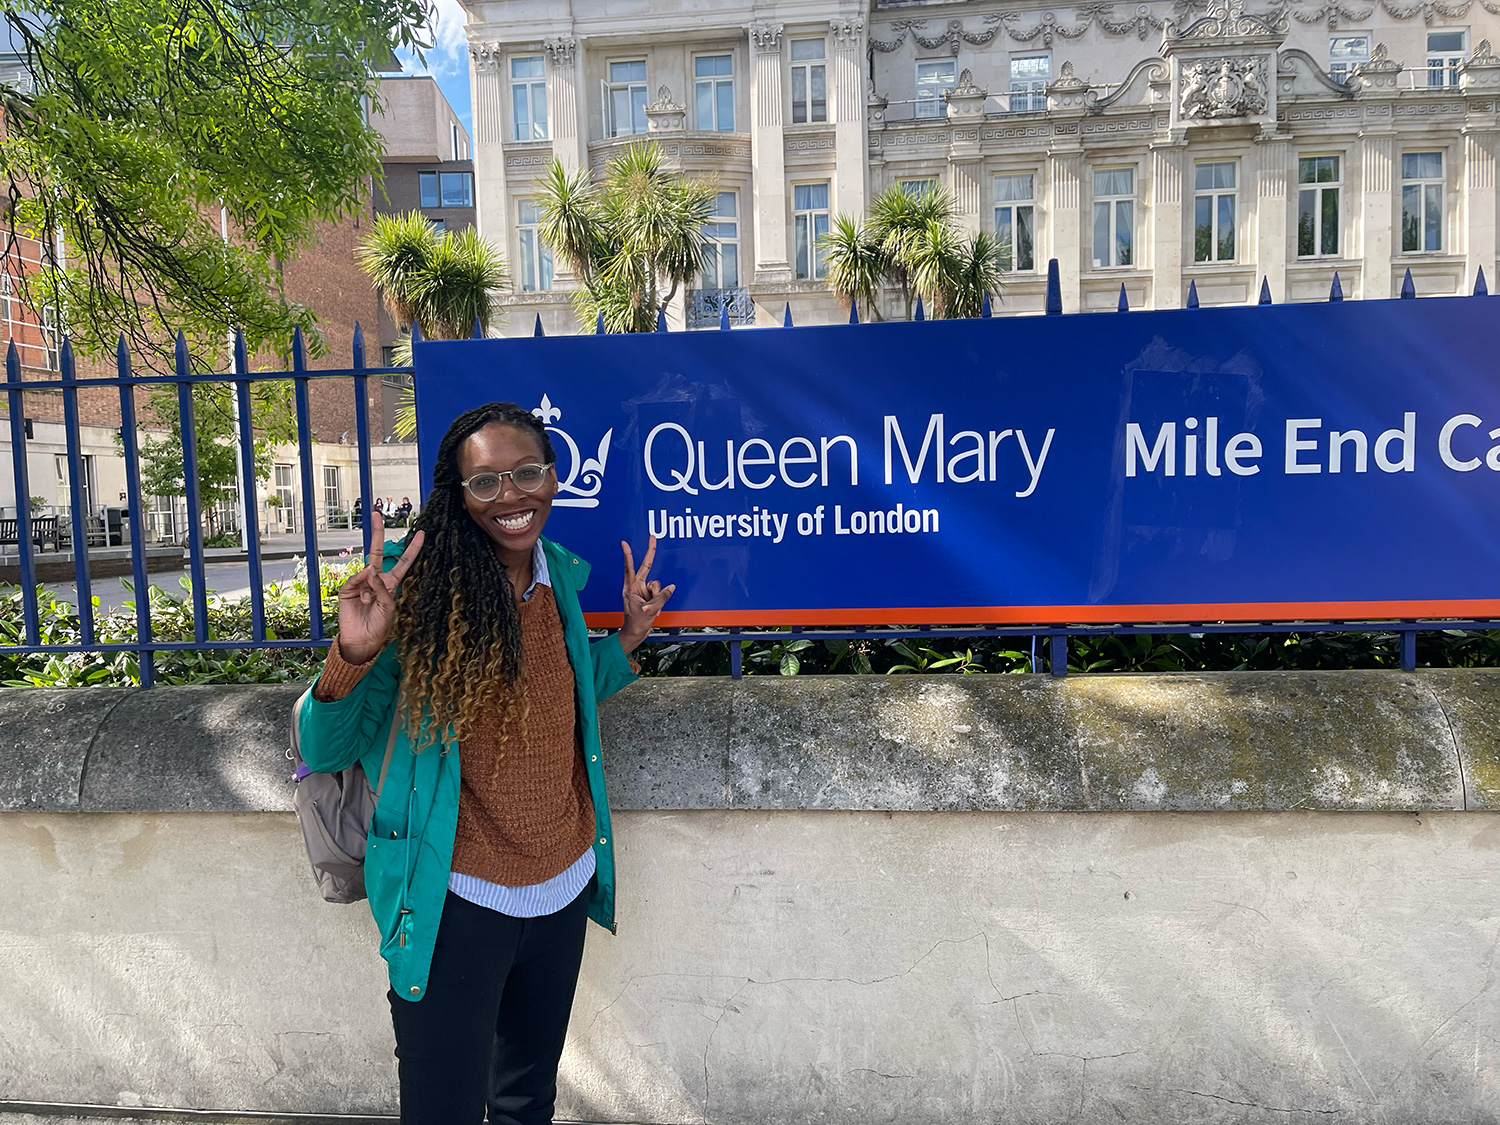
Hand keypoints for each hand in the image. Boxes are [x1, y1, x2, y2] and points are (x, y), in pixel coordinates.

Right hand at [335, 510, 424, 663]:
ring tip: (369, 603)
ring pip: (367, 571)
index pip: (403, 562)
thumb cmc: (379, 626)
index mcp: (390, 584)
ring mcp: (361, 583)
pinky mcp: (348, 589)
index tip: (422, 533)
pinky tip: (363, 598)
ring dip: (371, 586)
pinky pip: (356, 579)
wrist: (362, 640)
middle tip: (376, 515)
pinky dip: (361, 586)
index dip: (412, 549)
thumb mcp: (388, 607)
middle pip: (377, 552)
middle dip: (377, 533)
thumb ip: (382, 588)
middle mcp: (376, 579)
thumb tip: (369, 570)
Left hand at [619, 536, 673, 654]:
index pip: (629, 568)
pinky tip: (656, 610)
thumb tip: (671, 588)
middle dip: (650, 552)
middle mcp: (636, 586)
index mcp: (630, 588)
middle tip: (653, 537)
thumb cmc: (635, 623)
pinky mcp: (649, 595)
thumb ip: (661, 598)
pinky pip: (660, 592)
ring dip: (658, 597)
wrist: (635, 633)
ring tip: (653, 609)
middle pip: (646, 566)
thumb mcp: (649, 611)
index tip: (624, 543)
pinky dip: (660, 601)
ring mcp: (643, 590)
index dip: (628, 555)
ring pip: (657, 584)